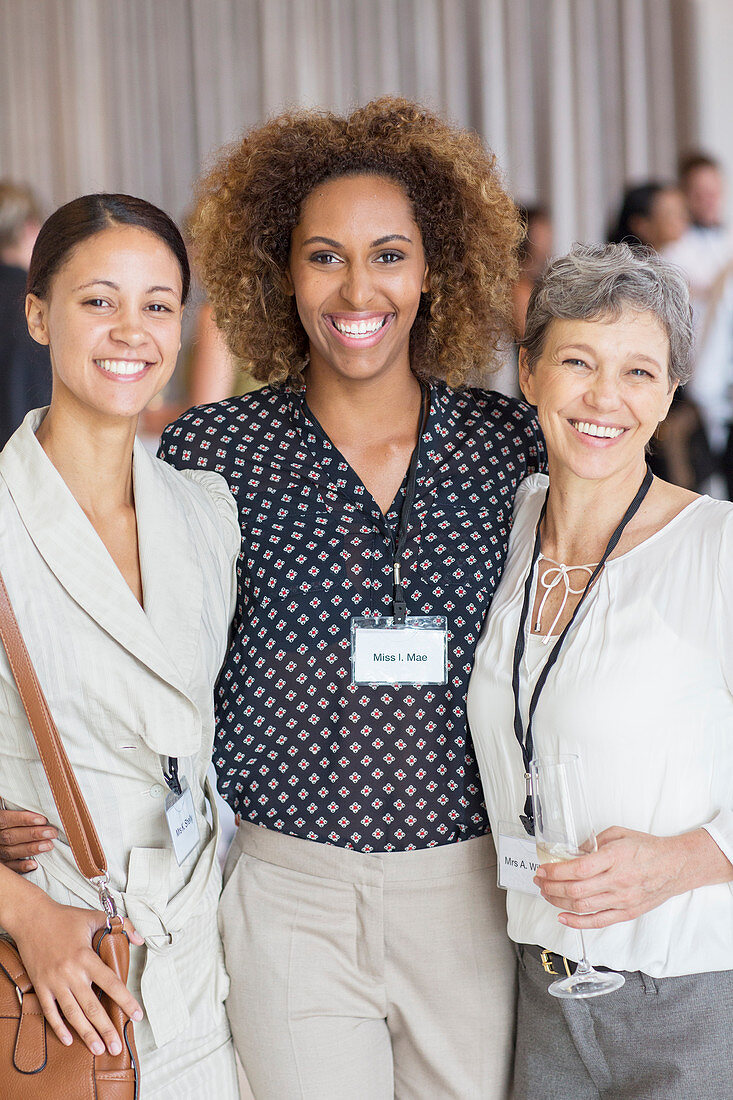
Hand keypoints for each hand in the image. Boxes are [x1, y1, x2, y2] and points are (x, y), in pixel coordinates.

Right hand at [0, 808, 57, 871]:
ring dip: (31, 849)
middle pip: (11, 836)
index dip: (24, 819)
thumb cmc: (7, 821)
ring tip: (49, 845)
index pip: (6, 820)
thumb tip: (22, 790)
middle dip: (33, 834)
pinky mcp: (1, 863)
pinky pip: (9, 866)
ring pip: (11, 851)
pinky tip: (34, 865)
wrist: (1, 832)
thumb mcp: (4, 809)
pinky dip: (21, 866)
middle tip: (51, 833)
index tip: (42, 819)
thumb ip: (13, 807)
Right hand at [11, 889, 144, 1054]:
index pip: (111, 983)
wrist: (32, 918)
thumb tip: (140, 939)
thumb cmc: (64, 918)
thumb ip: (121, 925)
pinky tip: (68, 1039)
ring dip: (85, 1033)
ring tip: (98, 1049)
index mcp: (87, 957)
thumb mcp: (95, 916)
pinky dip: (58, 1027)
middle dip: (105, 1029)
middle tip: (116, 1047)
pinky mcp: (41, 986)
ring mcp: (54, 982)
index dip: (126, 1001)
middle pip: (92, 1006)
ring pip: (72, 1014)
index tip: (137, 1015)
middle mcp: (71, 973)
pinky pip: (50, 1011)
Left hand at [533, 826, 732, 928]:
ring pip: (582, 906)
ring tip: (546, 893)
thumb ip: (594, 842)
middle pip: (575, 890)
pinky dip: (577, 922)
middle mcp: (618, 881)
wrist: (675, 866)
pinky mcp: (626, 913)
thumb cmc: (647, 848)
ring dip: (558, 901)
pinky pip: (597, 921)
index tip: (543, 868)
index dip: (555, 871)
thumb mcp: (618, 833)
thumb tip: (572, 852)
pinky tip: (562, 916)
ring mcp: (622, 900)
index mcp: (615, 858)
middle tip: (539, 880)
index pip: (578, 869)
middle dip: (550, 886)